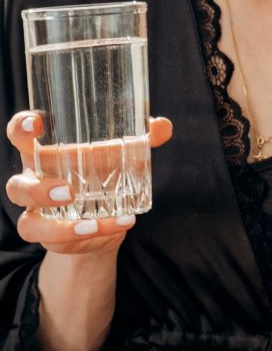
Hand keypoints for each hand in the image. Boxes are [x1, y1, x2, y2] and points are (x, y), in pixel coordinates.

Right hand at [5, 111, 172, 255]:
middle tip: (68, 189)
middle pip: (16, 185)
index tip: (36, 123)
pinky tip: (108, 229)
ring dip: (56, 226)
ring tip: (89, 224)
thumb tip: (163, 126)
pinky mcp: (52, 237)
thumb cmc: (105, 170)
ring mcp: (39, 214)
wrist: (105, 214)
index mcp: (46, 151)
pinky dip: (83, 237)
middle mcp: (35, 181)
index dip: (21, 127)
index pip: (20, 134)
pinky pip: (57, 242)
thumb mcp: (121, 153)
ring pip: (28, 224)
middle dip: (36, 190)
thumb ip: (141, 138)